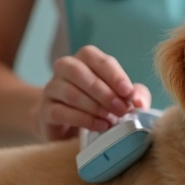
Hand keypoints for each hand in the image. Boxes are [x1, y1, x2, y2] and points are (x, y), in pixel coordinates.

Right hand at [37, 45, 151, 141]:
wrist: (67, 125)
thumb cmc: (98, 105)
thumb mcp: (120, 97)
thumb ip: (135, 94)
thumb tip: (139, 102)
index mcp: (84, 59)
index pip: (97, 59)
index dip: (114, 75)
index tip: (129, 93)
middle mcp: (64, 68)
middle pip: (79, 72)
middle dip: (104, 92)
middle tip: (122, 110)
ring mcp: (52, 89)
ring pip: (70, 92)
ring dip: (94, 107)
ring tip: (111, 120)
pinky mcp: (45, 111)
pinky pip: (62, 112)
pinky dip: (83, 120)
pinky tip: (99, 126)